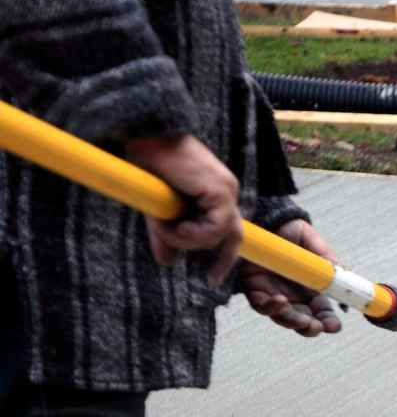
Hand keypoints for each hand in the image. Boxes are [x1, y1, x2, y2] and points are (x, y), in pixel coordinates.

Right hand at [125, 135, 243, 282]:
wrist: (141, 137)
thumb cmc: (146, 167)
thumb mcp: (158, 210)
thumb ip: (167, 235)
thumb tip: (167, 262)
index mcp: (215, 192)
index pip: (229, 228)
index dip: (225, 254)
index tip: (213, 277)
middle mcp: (226, 190)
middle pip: (235, 235)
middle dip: (224, 260)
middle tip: (212, 279)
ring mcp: (225, 190)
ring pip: (219, 234)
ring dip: (188, 239)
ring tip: (164, 227)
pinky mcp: (219, 190)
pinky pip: (215, 227)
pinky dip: (192, 233)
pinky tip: (172, 224)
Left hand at [238, 220, 342, 337]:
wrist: (265, 219)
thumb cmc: (291, 231)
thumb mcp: (313, 242)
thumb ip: (328, 258)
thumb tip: (343, 273)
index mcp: (311, 288)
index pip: (321, 312)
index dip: (328, 322)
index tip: (334, 326)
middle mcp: (292, 295)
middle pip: (303, 321)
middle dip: (310, 328)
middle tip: (317, 327)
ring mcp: (273, 293)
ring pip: (283, 317)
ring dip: (293, 322)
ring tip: (303, 320)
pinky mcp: (254, 288)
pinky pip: (261, 305)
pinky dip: (271, 307)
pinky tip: (280, 301)